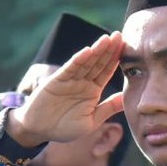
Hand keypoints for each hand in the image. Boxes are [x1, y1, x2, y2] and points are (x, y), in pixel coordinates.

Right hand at [6, 33, 125, 146]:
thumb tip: (128, 98)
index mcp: (93, 90)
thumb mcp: (91, 121)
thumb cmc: (64, 128)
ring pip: (86, 63)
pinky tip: (88, 51)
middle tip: (119, 35)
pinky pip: (70, 69)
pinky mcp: (57, 80)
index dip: (116, 59)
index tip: (127, 47)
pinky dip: (78, 60)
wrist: (39, 130)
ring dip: (96, 51)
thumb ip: (108, 108)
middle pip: (98, 63)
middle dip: (109, 50)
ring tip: (107, 39)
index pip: (107, 72)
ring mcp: (70, 80)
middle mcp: (83, 82)